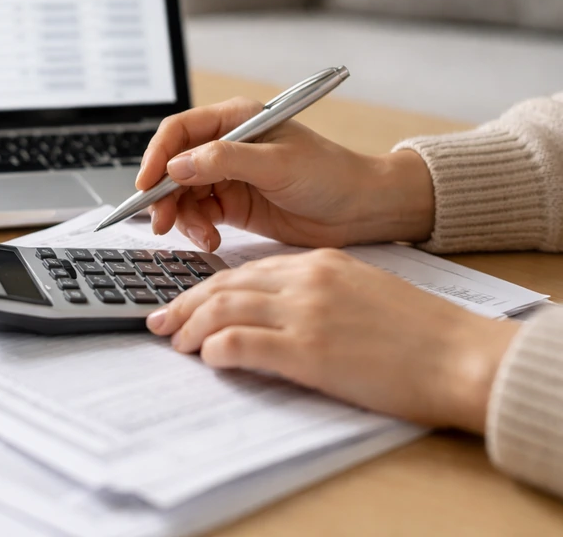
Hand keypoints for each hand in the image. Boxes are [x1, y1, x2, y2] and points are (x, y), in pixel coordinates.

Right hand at [135, 98, 434, 250]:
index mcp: (235, 120)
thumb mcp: (277, 164)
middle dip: (163, 194)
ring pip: (182, 194)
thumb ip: (224, 161)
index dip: (157, 156)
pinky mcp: (233, 204)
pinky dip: (198, 229)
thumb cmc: (330, 174)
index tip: (146, 184)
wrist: (361, 210)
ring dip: (182, 216)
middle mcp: (226, 145)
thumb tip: (177, 165)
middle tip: (160, 220)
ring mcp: (227, 176)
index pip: (180, 131)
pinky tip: (212, 239)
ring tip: (202, 236)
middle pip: (173, 166)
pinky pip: (199, 215)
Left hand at [146, 249, 519, 432]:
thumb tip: (271, 310)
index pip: (245, 271)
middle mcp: (306, 281)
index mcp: (318, 263)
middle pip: (225, 286)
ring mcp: (306, 314)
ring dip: (191, 327)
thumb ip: (315, 291)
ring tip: (175, 342)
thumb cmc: (418, 331)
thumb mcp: (361, 290)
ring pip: (225, 309)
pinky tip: (206, 359)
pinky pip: (243, 343)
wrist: (460, 355)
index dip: (207, 288)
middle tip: (161, 321)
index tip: (185, 302)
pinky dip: (216, 348)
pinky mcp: (309, 351)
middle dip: (185, 304)